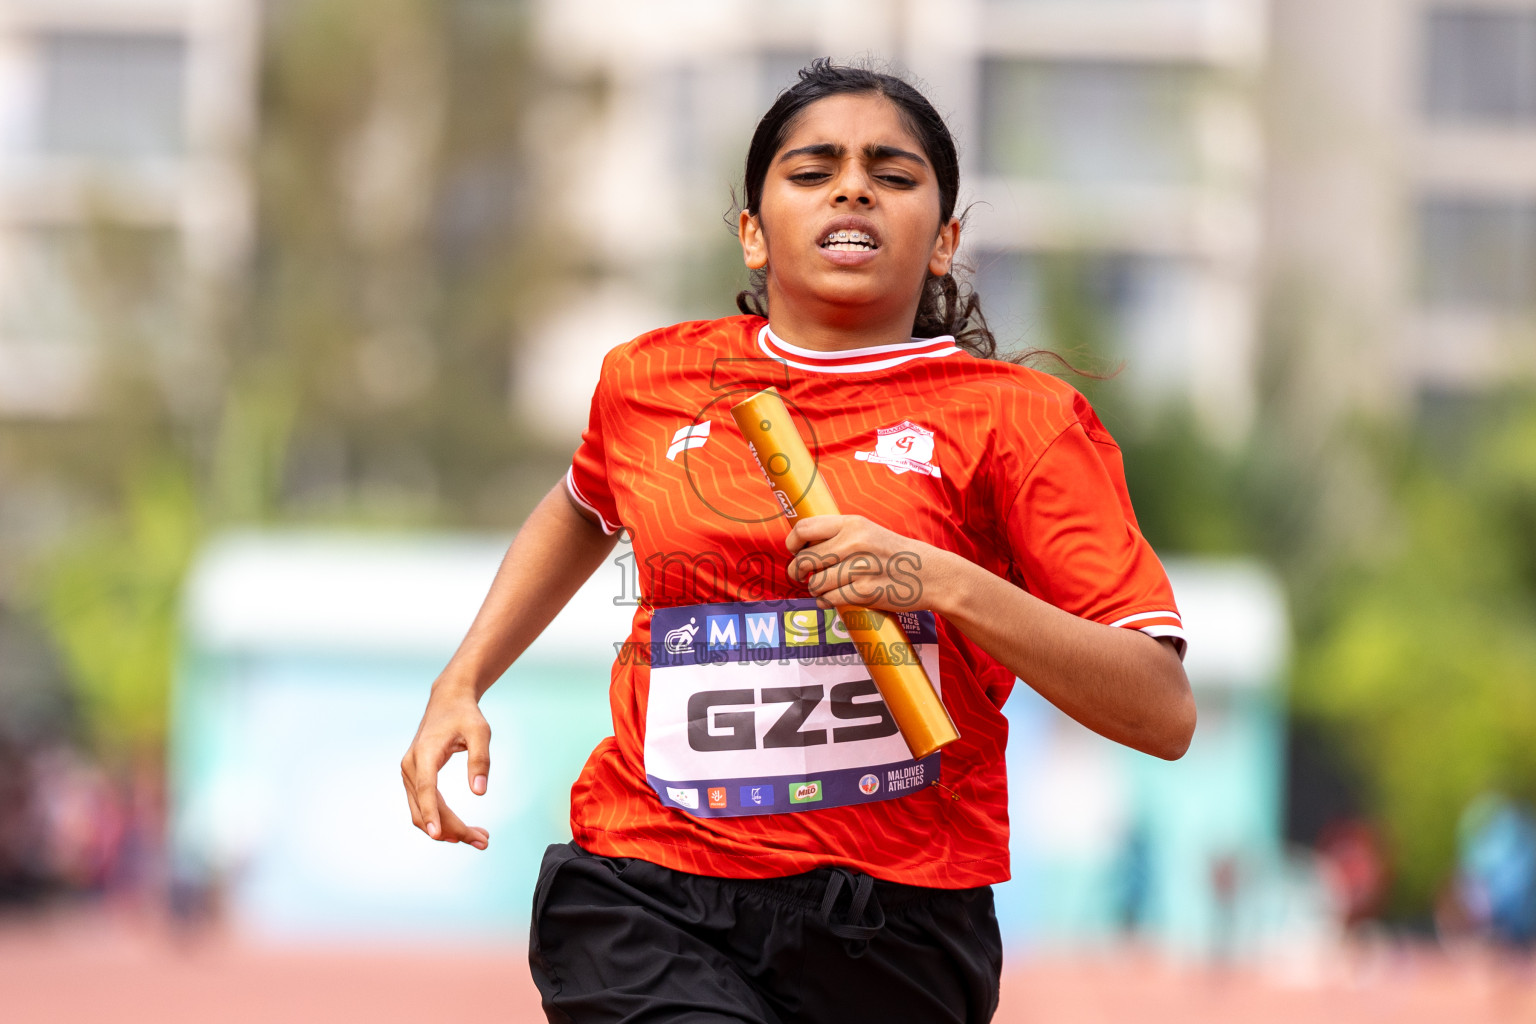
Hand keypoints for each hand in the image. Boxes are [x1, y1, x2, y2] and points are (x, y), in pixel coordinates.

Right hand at [401, 679, 491, 849]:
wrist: (447, 701)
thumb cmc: (465, 715)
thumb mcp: (480, 732)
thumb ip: (480, 760)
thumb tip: (479, 792)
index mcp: (424, 753)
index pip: (427, 789)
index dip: (432, 813)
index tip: (439, 836)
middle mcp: (411, 766)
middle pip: (426, 807)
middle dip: (452, 829)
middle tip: (484, 840)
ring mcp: (409, 774)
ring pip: (422, 812)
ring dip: (447, 829)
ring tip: (479, 837)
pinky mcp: (414, 778)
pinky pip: (424, 805)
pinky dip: (441, 820)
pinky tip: (462, 829)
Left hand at [784, 514, 951, 612]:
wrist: (930, 574)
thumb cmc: (894, 554)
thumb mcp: (868, 531)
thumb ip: (838, 534)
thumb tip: (802, 545)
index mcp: (853, 524)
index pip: (805, 528)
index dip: (792, 543)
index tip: (794, 551)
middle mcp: (854, 543)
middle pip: (805, 559)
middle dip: (798, 571)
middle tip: (802, 576)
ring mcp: (860, 568)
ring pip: (815, 583)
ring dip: (814, 590)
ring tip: (823, 589)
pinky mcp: (866, 592)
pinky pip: (830, 599)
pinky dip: (825, 602)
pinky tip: (831, 600)